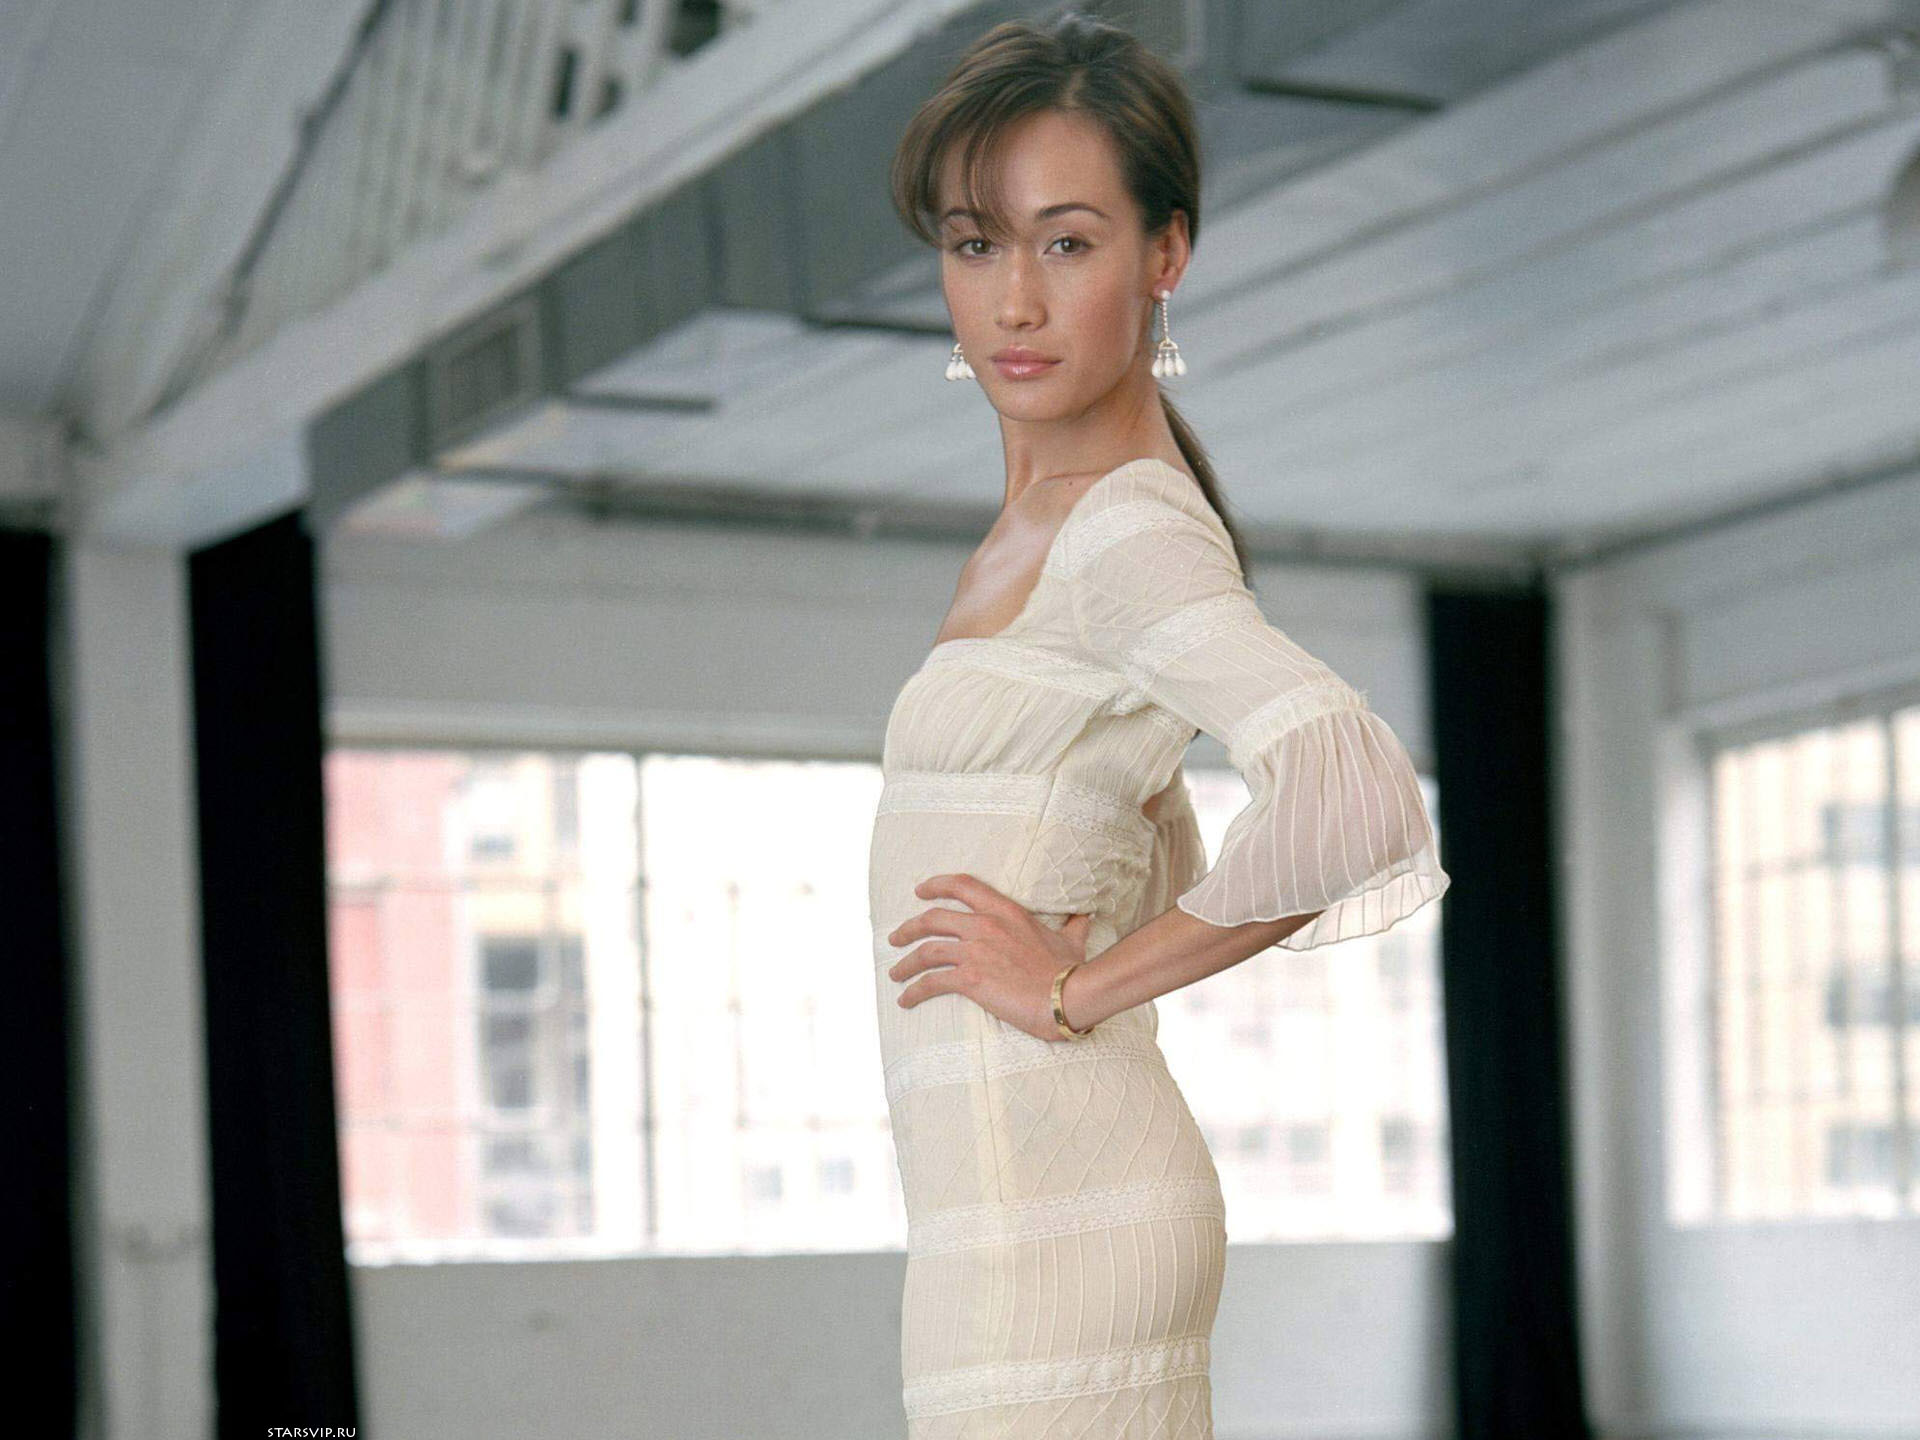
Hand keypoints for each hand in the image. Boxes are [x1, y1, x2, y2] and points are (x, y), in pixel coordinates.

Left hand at [886, 873, 1095, 1040]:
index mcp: (1006, 911)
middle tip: (895, 938)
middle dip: (908, 928)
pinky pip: (931, 982)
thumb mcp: (1072, 939)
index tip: (920, 890)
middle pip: (932, 918)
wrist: (1070, 996)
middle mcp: (985, 925)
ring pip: (925, 951)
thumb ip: (1074, 925)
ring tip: (895, 974)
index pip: (963, 885)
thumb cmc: (1071, 970)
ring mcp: (975, 951)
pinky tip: (906, 1000)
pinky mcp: (970, 980)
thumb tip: (1087, 916)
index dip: (937, 884)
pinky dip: (914, 991)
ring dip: (905, 963)